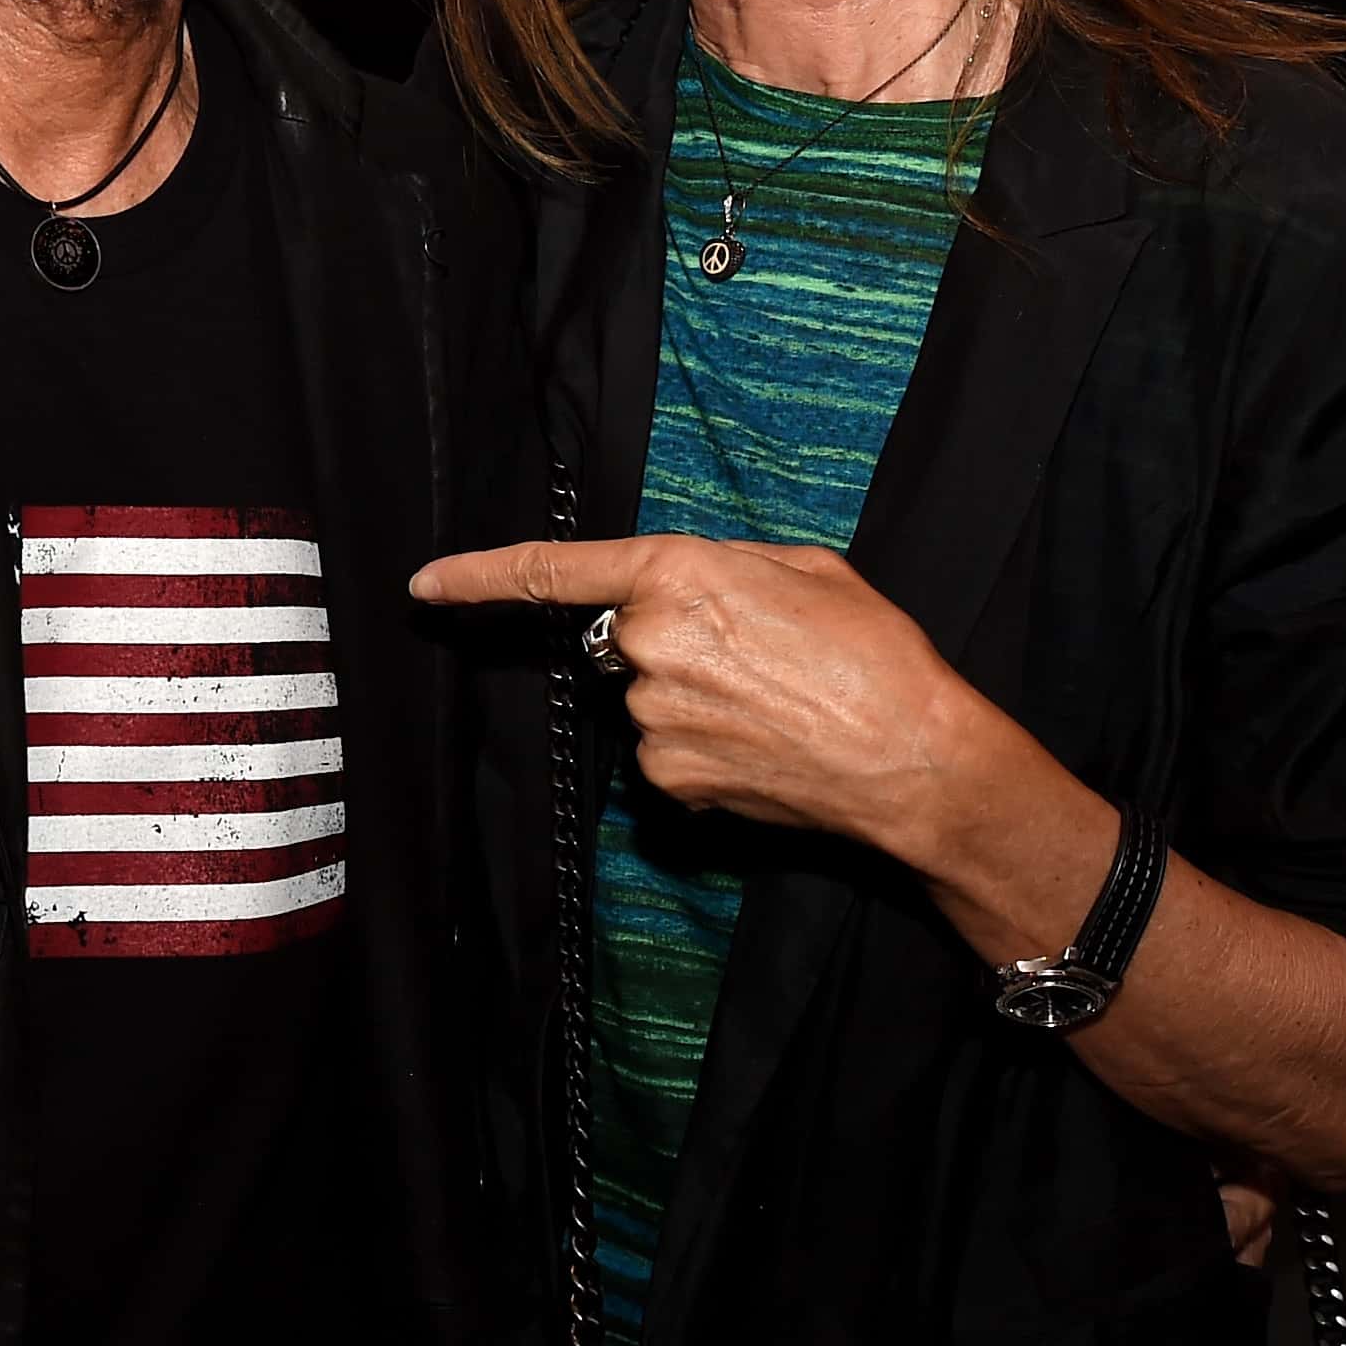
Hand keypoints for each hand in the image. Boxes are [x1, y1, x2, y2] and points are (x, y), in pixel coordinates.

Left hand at [411, 533, 997, 858]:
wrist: (917, 761)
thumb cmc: (875, 655)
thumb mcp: (805, 569)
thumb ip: (720, 565)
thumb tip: (676, 585)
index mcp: (679, 574)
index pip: (552, 571)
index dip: (480, 576)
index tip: (428, 584)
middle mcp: (648, 644)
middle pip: (623, 638)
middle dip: (670, 642)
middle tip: (757, 658)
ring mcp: (651, 720)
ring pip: (647, 698)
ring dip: (694, 698)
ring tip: (776, 705)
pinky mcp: (667, 781)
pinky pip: (666, 754)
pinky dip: (704, 749)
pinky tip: (763, 747)